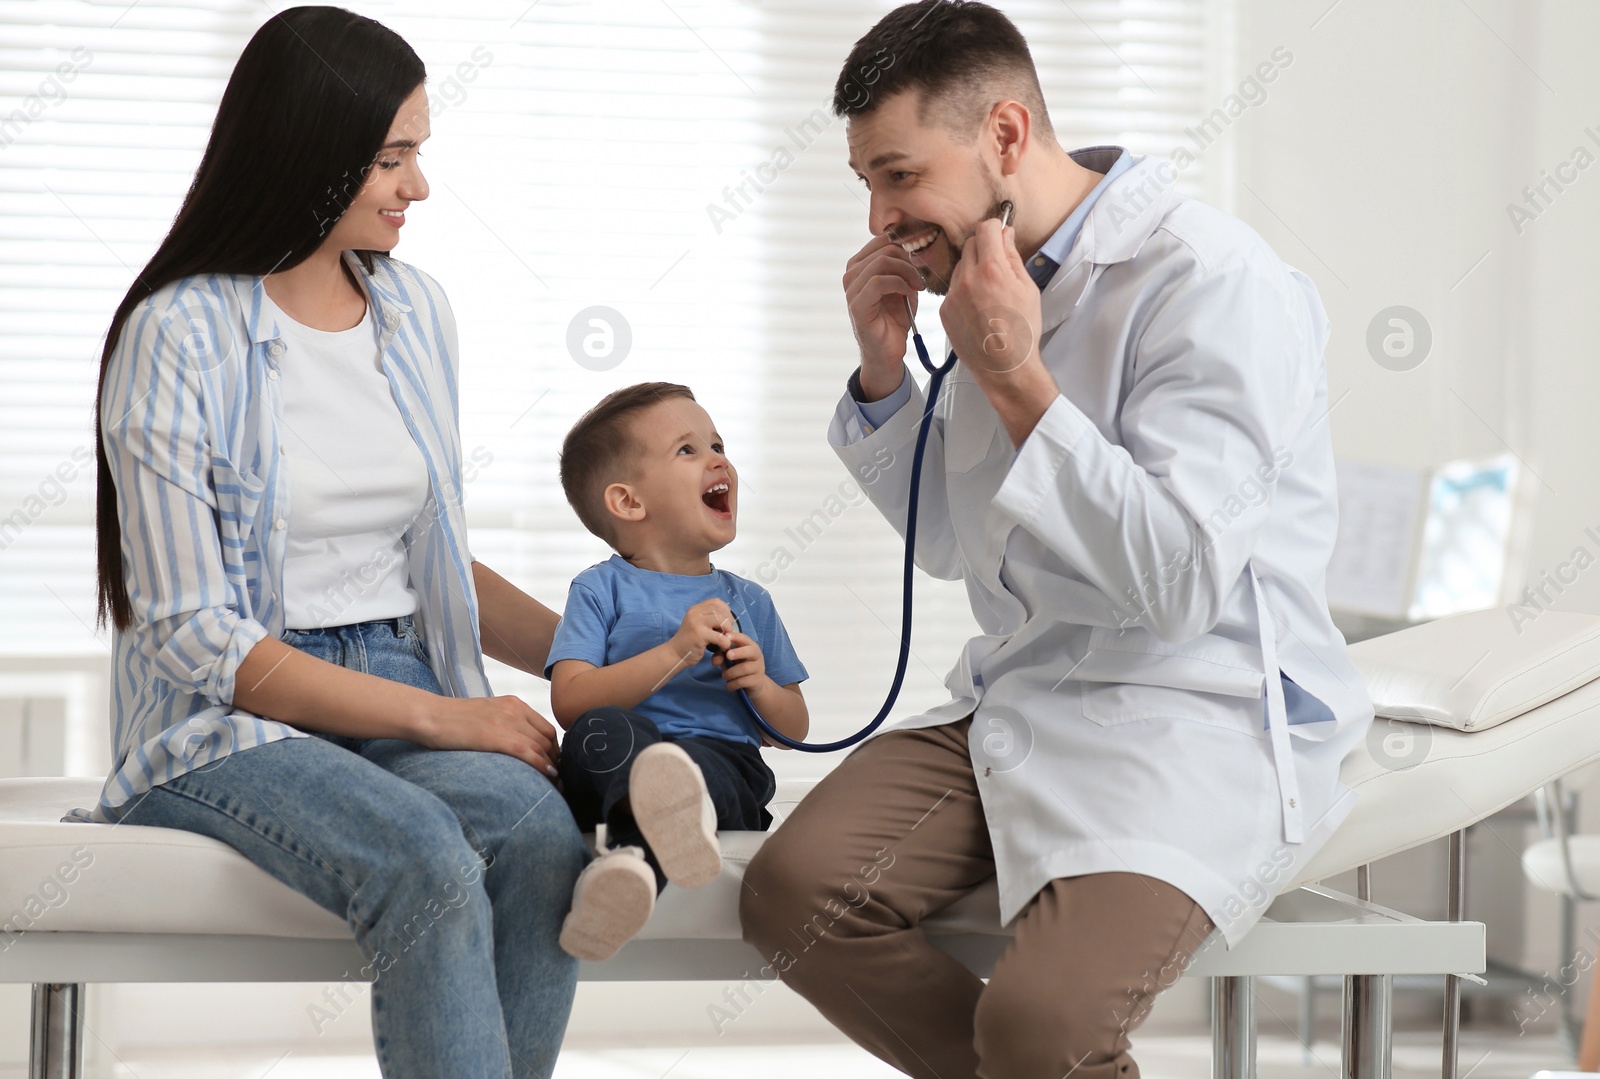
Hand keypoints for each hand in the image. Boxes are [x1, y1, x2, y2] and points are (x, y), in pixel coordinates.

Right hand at [418, 695, 559, 777]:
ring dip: (552, 766)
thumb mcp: (487, 715)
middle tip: (557, 778)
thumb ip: (506, 725)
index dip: (555, 750)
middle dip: (556, 760)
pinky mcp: (494, 735)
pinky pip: (527, 752)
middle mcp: (514, 709)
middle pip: (548, 739)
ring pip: (541, 746)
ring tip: (555, 783)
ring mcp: (505, 721)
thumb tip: (521, 746)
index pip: (547, 728)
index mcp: (514, 703)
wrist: (429, 716)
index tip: (554, 765)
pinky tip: (548, 776)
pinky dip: (541, 765)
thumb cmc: (453, 720)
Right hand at [670, 598, 735, 667]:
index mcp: (695, 609)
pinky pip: (721, 637)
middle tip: (728, 633)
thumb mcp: (697, 624)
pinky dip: (726, 643)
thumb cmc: (689, 641)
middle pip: (721, 611)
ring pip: (723, 621)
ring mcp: (697, 623)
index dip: (726, 611)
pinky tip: (722, 647)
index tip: (727, 621)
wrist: (675, 654)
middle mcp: (695, 613)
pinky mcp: (699, 635)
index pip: (716, 602)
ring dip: (729, 631)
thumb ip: (708, 618)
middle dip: (729, 622)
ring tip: (725, 639)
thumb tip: (728, 617)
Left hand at [711, 630, 766, 691]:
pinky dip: (732, 684)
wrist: (754, 683)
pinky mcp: (757, 681)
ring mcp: (759, 668)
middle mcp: (757, 656)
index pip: (745, 638)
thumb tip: (714, 661)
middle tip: (728, 655)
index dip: (736, 636)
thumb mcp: (730, 659)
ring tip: (724, 677)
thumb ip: (721, 656)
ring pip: (744, 668)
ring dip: (730, 673)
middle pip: (750, 651)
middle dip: (738, 652)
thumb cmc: (739, 666)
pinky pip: (743, 681)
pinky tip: (728, 686)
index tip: (726, 636)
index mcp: (750, 646)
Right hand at [843, 233, 920, 399]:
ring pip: (882, 262)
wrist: (888, 351)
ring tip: (917, 286)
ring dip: (907, 272)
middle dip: (909, 261)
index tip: (920, 263)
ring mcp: (851, 290)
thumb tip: (914, 244)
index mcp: (859, 266)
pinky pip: (879, 282)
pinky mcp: (857, 305)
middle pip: (884, 248)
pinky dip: (900, 284)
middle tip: (921, 278)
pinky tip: (909, 293)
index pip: (882, 239)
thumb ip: (904, 264)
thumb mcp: (903, 285)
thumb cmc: (895, 318)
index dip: (906, 246)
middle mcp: (851, 274)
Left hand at [940, 219, 1042, 384]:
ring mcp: (953, 295)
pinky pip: (953, 288)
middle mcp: (968, 280)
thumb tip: (1005, 235)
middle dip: (983, 247)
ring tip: (989, 292)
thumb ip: (1013, 257)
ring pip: (960, 266)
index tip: (999, 233)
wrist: (1005, 367)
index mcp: (992, 270)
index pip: (985, 229)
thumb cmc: (1022, 331)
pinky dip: (964, 290)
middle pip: (969, 244)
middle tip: (996, 263)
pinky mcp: (944, 310)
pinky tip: (978, 307)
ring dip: (973, 270)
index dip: (995, 228)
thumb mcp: (1028, 289)